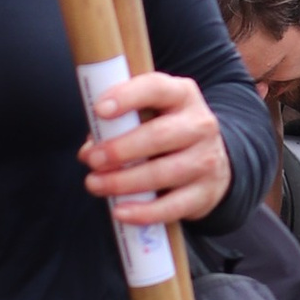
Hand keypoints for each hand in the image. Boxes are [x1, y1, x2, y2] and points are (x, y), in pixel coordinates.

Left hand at [80, 70, 233, 229]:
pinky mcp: (204, 193)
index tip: (99, 110)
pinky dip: (142, 211)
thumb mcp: (148, 117)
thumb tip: (88, 151)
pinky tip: (120, 211)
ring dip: (123, 182)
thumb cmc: (165, 135)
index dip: (127, 97)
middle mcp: (199, 125)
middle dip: (120, 149)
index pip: (157, 88)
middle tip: (92, 160)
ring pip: (163, 173)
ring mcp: (206, 160)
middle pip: (159, 135)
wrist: (211, 163)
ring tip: (95, 184)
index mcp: (182, 96)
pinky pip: (172, 206)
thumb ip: (118, 126)